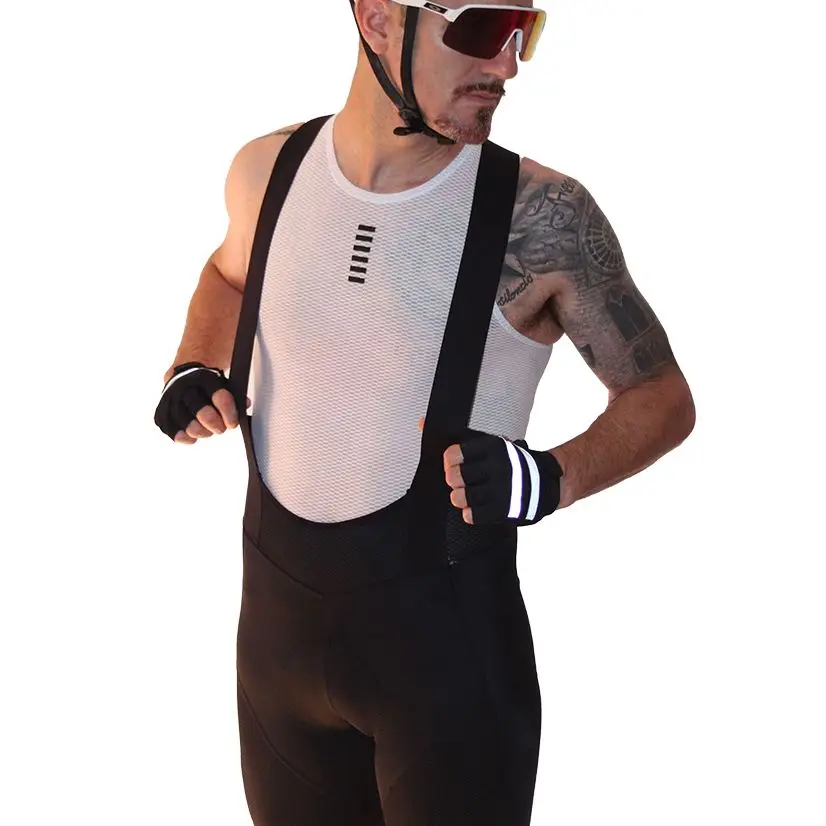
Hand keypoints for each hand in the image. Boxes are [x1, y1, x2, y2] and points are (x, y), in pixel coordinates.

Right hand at [155, 362, 250, 443]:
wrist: (184, 375)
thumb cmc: (207, 384)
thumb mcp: (223, 383)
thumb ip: (235, 395)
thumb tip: (244, 404)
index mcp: (203, 377)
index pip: (218, 396)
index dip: (228, 412)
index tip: (232, 423)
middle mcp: (184, 387)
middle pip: (200, 410)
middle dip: (214, 423)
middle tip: (220, 428)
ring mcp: (170, 399)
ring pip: (184, 422)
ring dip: (199, 431)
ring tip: (207, 432)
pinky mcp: (162, 412)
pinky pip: (169, 428)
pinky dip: (182, 436)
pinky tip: (191, 438)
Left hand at [418, 417, 562, 525]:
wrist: (544, 484)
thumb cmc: (508, 462)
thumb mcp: (489, 445)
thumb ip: (458, 436)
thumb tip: (421, 421)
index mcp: (493, 447)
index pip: (452, 454)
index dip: (449, 462)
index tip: (455, 464)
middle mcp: (498, 466)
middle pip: (454, 477)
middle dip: (454, 481)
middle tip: (461, 482)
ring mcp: (502, 489)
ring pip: (460, 497)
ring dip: (460, 498)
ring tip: (468, 495)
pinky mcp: (504, 510)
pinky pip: (472, 516)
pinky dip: (470, 514)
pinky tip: (478, 507)